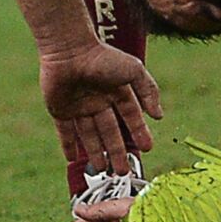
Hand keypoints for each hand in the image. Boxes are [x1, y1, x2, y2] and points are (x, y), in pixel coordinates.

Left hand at [42, 41, 162, 174]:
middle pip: (110, 132)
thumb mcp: (134, 71)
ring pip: (90, 135)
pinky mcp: (61, 110)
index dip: (139, 133)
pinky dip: (69, 146)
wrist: (70, 51)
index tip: (147, 149)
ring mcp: (80, 107)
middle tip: (123, 170)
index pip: (131, 117)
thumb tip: (159, 116)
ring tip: (104, 170)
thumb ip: (149, 92)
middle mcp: (100, 101)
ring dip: (96, 153)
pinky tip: (72, 160)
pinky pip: (66, 132)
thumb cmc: (104, 57)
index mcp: (118, 92)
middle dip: (117, 151)